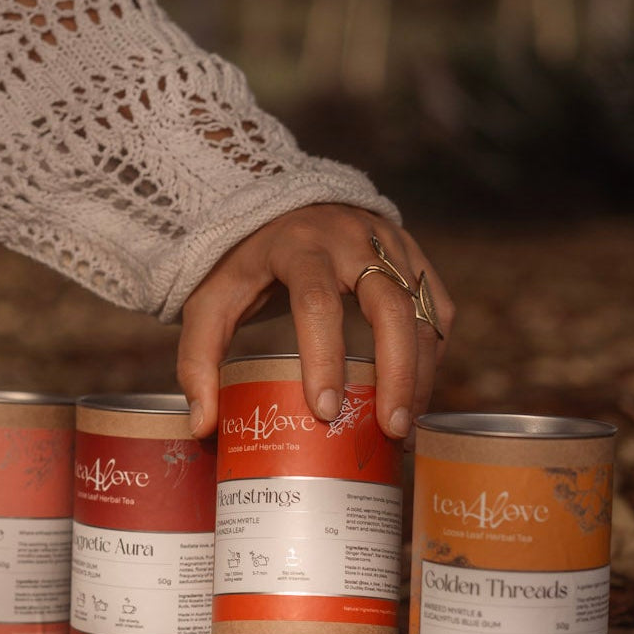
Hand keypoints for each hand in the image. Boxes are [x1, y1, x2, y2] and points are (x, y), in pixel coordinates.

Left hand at [177, 205, 452, 440]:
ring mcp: (389, 242)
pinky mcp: (412, 253)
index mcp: (297, 245)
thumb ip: (198, 360)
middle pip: (389, 305)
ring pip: (420, 310)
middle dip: (396, 373)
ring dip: (420, 371)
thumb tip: (203, 428)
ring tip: (404, 424)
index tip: (326, 411)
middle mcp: (351, 238)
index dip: (324, 358)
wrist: (283, 203)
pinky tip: (417, 388)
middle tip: (390, 429)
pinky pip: (436, 306)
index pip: (317, 302)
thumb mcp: (210, 300)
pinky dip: (433, 350)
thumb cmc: (245, 262)